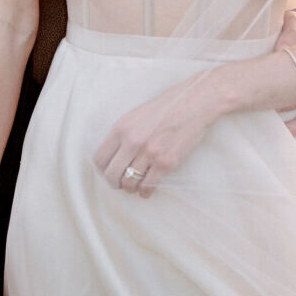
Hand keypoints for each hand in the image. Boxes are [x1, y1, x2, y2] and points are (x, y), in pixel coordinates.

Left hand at [94, 75, 213, 197]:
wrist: (195, 103)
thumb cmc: (167, 107)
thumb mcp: (137, 115)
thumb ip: (124, 133)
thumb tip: (114, 156)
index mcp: (122, 127)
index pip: (100, 159)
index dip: (103, 169)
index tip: (110, 171)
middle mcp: (132, 141)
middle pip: (111, 175)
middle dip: (115, 183)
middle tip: (121, 182)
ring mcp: (149, 153)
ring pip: (128, 184)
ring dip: (131, 188)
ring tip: (136, 185)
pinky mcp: (166, 163)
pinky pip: (148, 186)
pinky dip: (145, 192)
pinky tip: (147, 189)